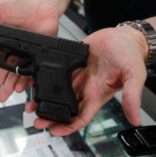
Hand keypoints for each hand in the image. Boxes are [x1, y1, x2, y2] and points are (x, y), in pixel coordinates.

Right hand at [0, 0, 59, 102]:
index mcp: (1, 42)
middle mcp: (12, 50)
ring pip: (15, 74)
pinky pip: (31, 70)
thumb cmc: (21, 5)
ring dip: (8, 86)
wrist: (42, 4)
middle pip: (2, 72)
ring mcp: (25, 53)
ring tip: (3, 97)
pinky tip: (20, 88)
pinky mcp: (37, 53)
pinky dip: (26, 80)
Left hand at [26, 26, 147, 135]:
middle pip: (64, 107)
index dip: (68, 126)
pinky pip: (55, 72)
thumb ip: (131, 95)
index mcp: (98, 94)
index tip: (54, 130)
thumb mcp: (134, 74)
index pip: (81, 117)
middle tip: (36, 120)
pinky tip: (35, 80)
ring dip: (44, 99)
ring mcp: (77, 76)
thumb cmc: (130, 55)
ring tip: (31, 104)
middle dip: (50, 116)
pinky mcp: (71, 63)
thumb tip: (134, 118)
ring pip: (57, 92)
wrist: (123, 36)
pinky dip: (45, 78)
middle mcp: (85, 88)